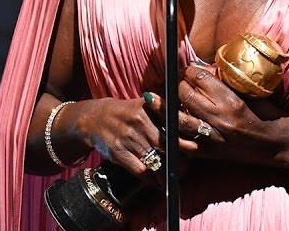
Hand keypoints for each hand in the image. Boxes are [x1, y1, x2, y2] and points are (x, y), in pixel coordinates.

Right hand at [65, 97, 190, 178]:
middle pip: (165, 145)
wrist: (94, 118)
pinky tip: (156, 182)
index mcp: (147, 109)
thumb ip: (162, 112)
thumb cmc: (125, 113)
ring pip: (154, 160)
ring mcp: (128, 138)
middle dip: (178, 160)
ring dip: (165, 174)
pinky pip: (140, 170)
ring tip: (172, 178)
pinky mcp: (118, 153)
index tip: (194, 149)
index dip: (184, 140)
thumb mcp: (143, 105)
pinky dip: (150, 179)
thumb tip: (188, 121)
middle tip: (184, 168)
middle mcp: (139, 122)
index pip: (171, 126)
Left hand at [145, 63, 283, 164]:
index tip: (187, 70)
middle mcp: (220, 118)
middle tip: (176, 83)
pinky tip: (162, 127)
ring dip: (163, 108)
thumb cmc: (264, 114)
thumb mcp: (247, 92)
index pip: (200, 77)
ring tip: (151, 99)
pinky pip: (183, 145)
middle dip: (177, 85)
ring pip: (178, 119)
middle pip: (185, 94)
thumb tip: (200, 70)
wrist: (274, 144)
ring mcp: (213, 137)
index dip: (190, 70)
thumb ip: (224, 82)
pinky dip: (171, 135)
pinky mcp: (210, 154)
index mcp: (231, 100)